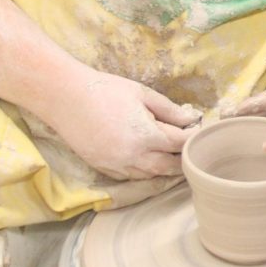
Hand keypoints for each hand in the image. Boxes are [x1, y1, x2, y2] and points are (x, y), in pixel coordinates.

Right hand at [39, 69, 200, 179]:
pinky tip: (149, 162)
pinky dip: (143, 171)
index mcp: (146, 136)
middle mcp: (133, 156)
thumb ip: (169, 110)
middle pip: (168, 166)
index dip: (192, 138)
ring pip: (149, 175)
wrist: (65, 98)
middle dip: (183, 160)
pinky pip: (130, 176)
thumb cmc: (105, 90)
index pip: (179, 144)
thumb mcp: (142, 94)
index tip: (200, 132)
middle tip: (192, 152)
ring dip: (164, 169)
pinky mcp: (103, 167)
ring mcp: (117, 164)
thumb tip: (190, 119)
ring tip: (174, 159)